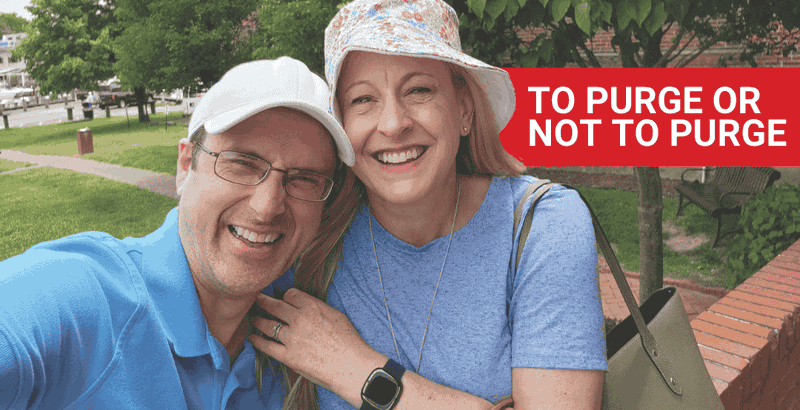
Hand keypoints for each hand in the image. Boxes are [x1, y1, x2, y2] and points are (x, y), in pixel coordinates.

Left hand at [251, 288, 386, 404]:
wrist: (351, 366)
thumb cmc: (349, 342)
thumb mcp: (336, 316)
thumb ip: (318, 309)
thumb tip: (306, 307)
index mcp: (313, 307)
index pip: (291, 294)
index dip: (285, 296)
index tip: (283, 298)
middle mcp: (299, 319)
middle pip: (275, 306)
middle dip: (264, 301)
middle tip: (257, 299)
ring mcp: (292, 338)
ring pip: (268, 325)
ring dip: (259, 321)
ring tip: (255, 320)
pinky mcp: (288, 356)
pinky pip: (267, 346)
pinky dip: (258, 341)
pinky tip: (253, 338)